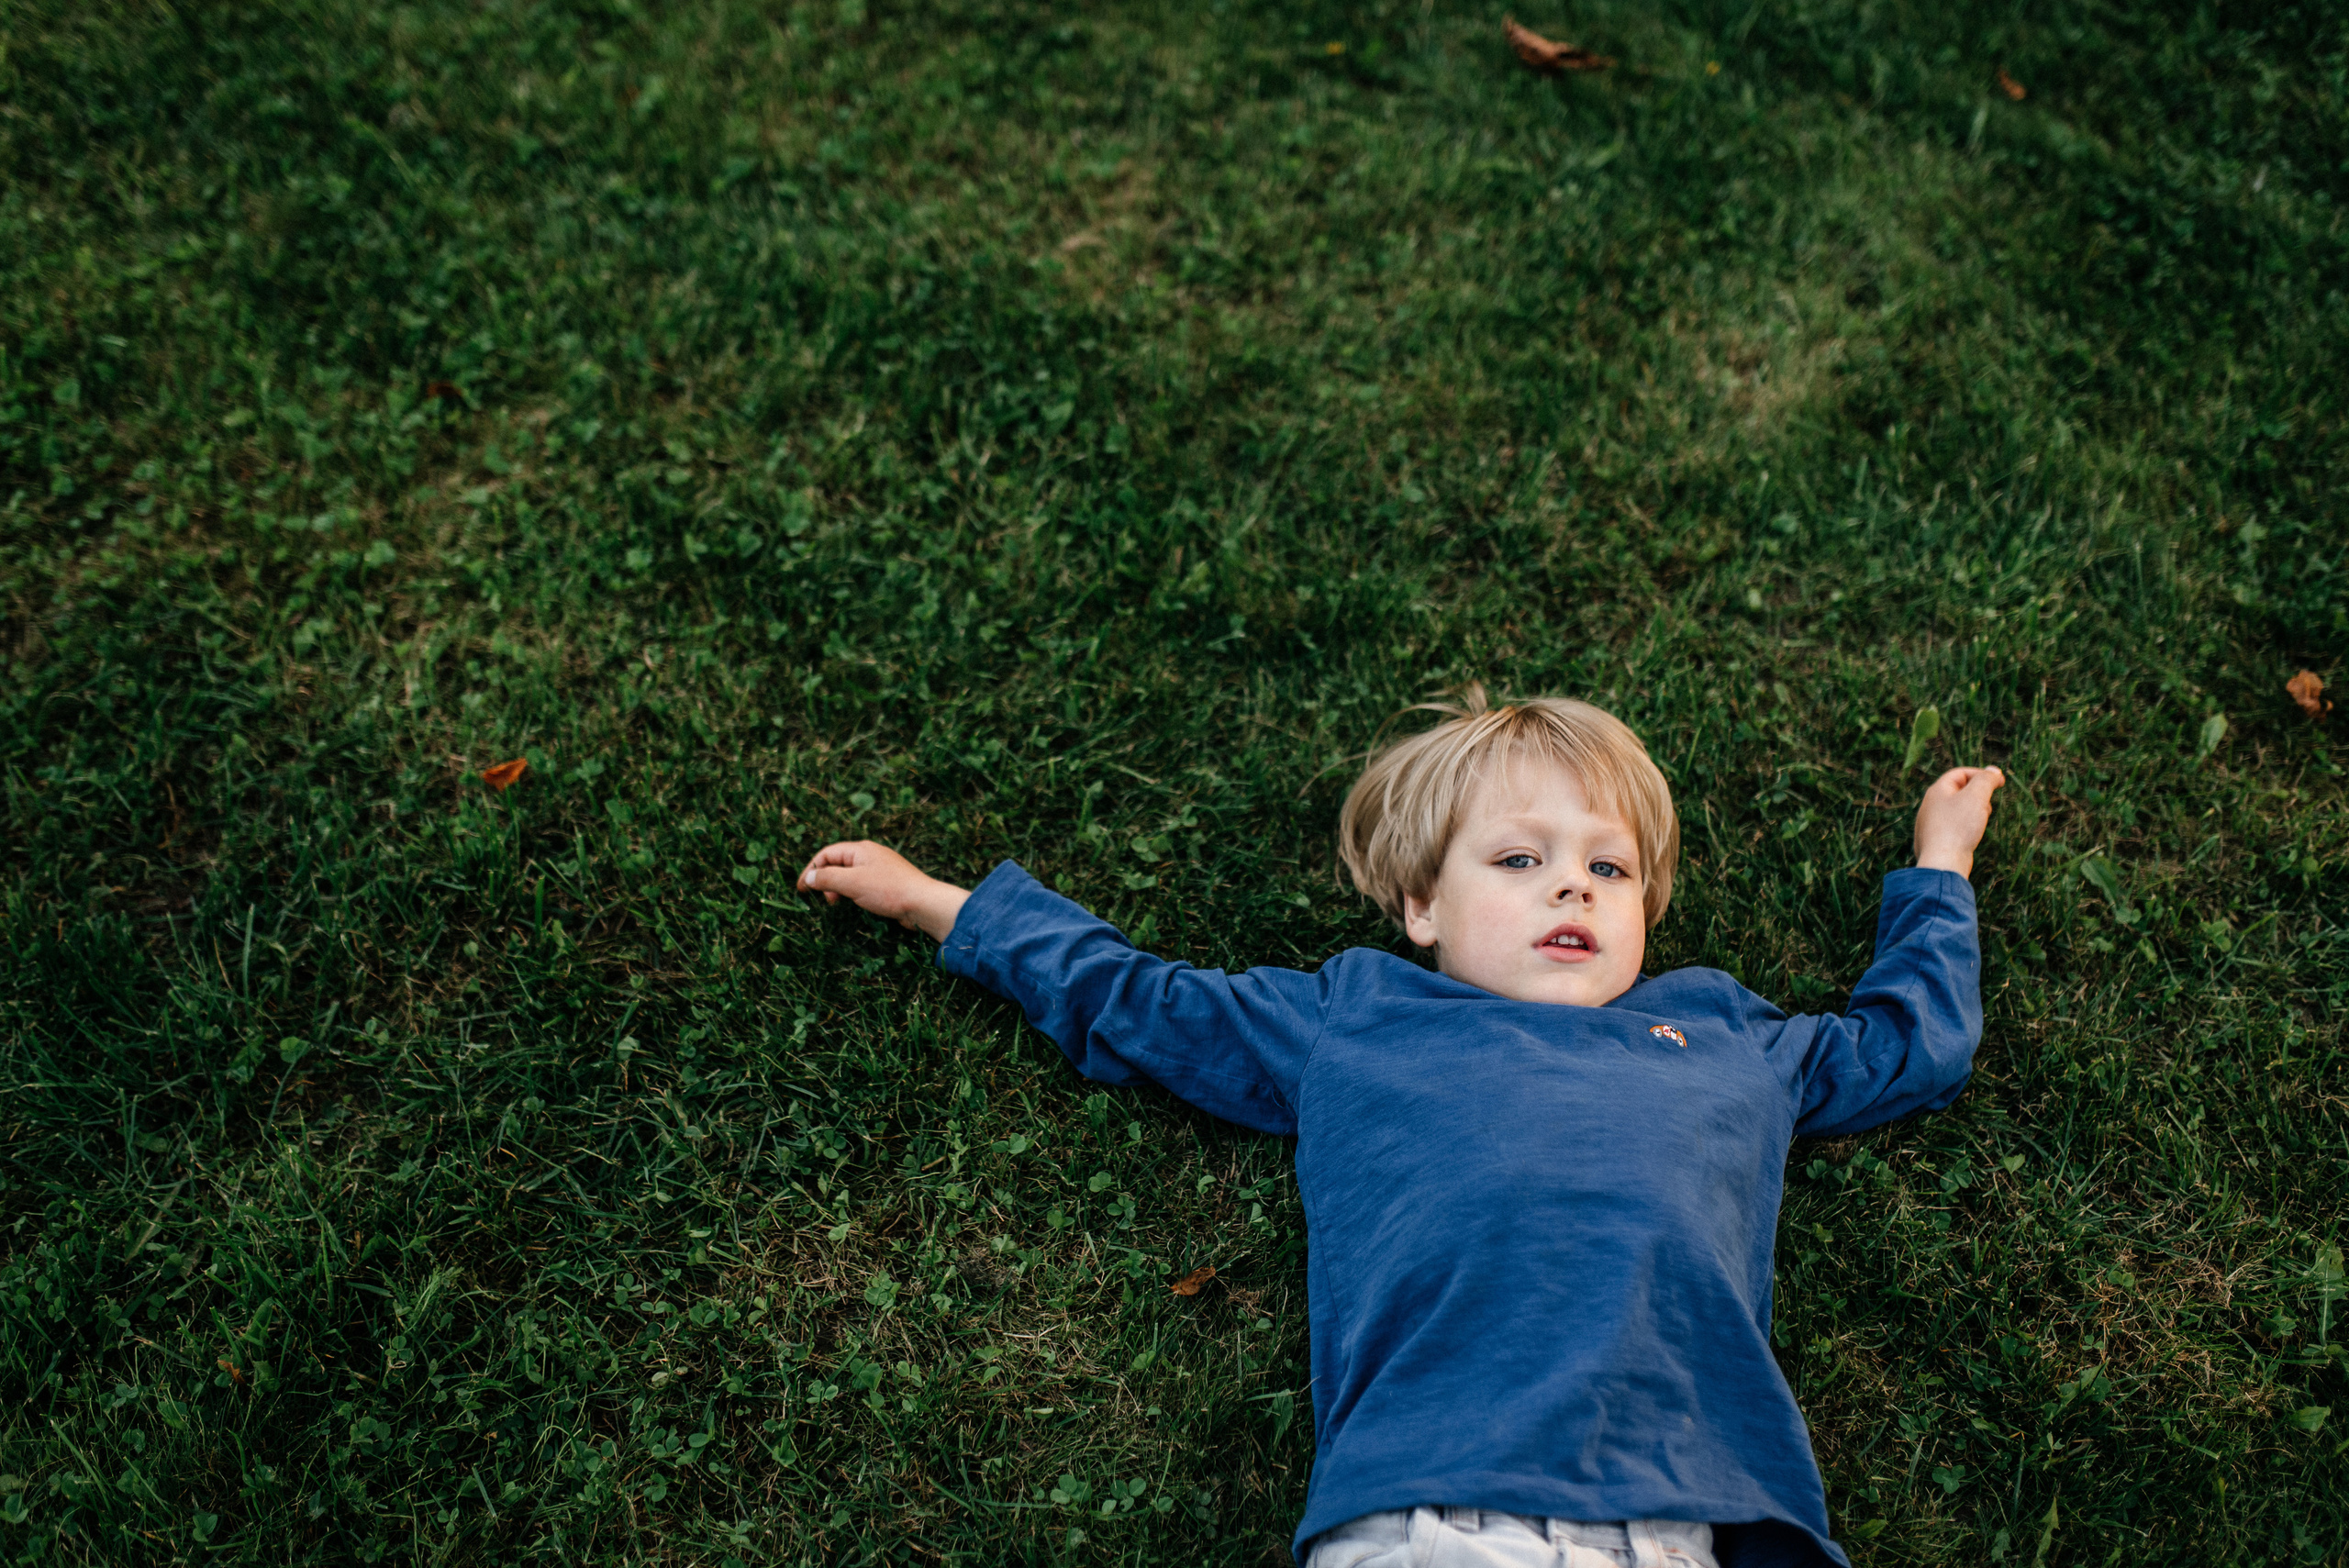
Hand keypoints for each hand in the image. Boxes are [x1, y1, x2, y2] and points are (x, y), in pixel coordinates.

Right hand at [797, 841, 968, 940]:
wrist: (923, 903)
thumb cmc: (888, 890)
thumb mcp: (852, 883)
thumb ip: (827, 878)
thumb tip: (809, 877)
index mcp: (861, 849)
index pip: (827, 853)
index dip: (811, 870)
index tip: (801, 889)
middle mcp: (870, 855)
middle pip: (838, 863)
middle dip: (826, 881)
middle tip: (828, 900)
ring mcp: (880, 868)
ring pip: (850, 875)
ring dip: (839, 889)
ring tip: (839, 903)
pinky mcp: (888, 883)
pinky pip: (863, 884)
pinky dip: (853, 893)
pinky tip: (857, 904)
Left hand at [1913, 766, 2004, 879]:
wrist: (1942, 863)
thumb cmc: (1959, 827)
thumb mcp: (1976, 797)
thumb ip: (1985, 781)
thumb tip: (1992, 771)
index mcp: (1936, 792)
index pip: (1960, 774)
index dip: (1981, 774)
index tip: (2000, 782)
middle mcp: (1929, 807)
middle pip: (1957, 792)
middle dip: (1978, 794)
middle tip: (1988, 805)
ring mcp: (1930, 825)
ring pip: (1956, 811)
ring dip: (1973, 811)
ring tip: (1982, 820)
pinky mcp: (1935, 842)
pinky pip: (1953, 828)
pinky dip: (1966, 827)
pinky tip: (1972, 837)